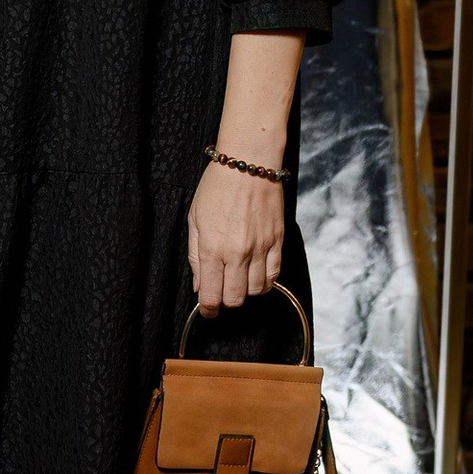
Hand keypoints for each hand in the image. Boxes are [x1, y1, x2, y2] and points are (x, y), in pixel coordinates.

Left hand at [188, 160, 282, 317]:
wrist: (248, 163)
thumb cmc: (216, 187)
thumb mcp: (195, 219)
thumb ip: (195, 256)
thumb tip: (200, 286)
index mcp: (212, 248)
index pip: (212, 295)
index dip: (208, 309)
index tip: (207, 310)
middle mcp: (237, 253)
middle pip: (235, 298)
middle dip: (226, 301)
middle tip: (221, 292)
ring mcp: (260, 248)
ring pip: (256, 290)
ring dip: (245, 291)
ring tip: (238, 279)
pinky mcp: (278, 242)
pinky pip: (275, 275)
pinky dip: (265, 281)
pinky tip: (256, 273)